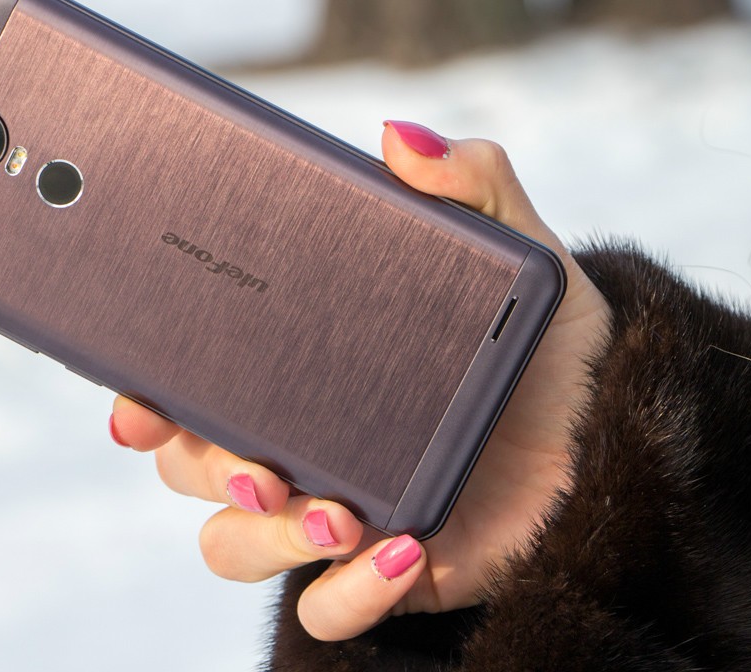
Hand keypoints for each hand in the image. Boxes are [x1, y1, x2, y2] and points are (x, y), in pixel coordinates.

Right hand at [109, 121, 609, 640]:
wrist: (612, 432)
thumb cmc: (545, 343)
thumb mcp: (517, 252)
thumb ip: (470, 183)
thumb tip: (400, 139)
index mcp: (300, 369)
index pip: (191, 386)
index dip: (146, 399)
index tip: (138, 400)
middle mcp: (300, 442)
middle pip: (191, 468)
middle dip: (198, 466)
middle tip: (252, 459)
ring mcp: (333, 513)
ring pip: (234, 546)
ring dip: (266, 536)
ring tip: (337, 511)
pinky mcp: (382, 573)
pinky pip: (325, 611)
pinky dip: (349, 594)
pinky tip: (404, 551)